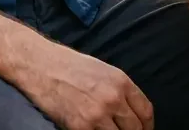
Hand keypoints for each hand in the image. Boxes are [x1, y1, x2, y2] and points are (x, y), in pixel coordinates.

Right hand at [13, 40, 152, 129]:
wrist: (40, 64)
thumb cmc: (69, 65)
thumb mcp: (101, 70)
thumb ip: (119, 90)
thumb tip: (131, 113)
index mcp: (120, 81)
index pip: (146, 112)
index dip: (147, 126)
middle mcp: (113, 98)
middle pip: (136, 129)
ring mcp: (97, 115)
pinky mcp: (81, 128)